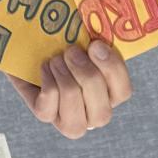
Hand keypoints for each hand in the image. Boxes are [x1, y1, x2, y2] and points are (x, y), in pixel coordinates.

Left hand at [6, 41, 131, 139]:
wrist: (35, 49)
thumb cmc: (67, 44)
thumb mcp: (85, 39)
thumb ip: (96, 39)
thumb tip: (97, 37)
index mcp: (112, 93)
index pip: (123, 93)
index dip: (111, 69)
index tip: (95, 45)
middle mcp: (95, 113)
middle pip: (101, 111)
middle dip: (85, 75)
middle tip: (71, 51)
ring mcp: (71, 120)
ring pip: (74, 114)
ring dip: (64, 79)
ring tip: (55, 60)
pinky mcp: (46, 115)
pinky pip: (48, 109)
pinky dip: (46, 83)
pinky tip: (45, 68)